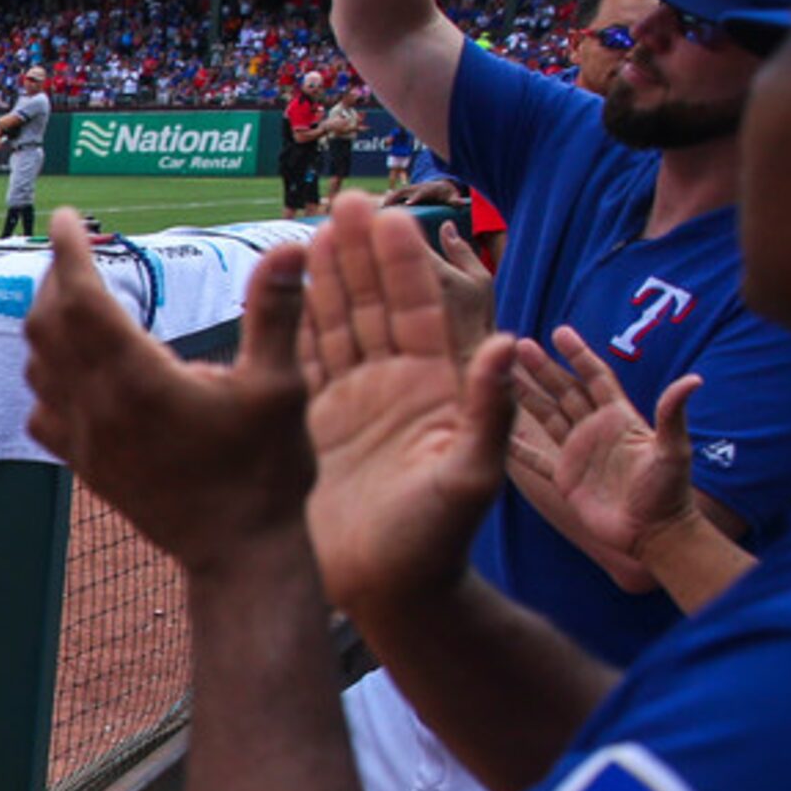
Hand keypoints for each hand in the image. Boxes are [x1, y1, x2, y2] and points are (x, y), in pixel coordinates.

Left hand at [23, 208, 315, 576]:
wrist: (239, 554)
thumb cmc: (267, 473)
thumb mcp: (282, 386)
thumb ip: (277, 312)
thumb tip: (291, 245)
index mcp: (138, 380)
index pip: (80, 298)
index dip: (68, 251)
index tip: (65, 217)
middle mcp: (98, 408)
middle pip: (47, 325)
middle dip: (56, 279)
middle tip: (77, 251)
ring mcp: (85, 442)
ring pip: (38, 366)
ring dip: (48, 324)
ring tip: (76, 299)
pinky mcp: (85, 468)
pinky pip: (42, 411)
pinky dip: (46, 377)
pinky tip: (70, 370)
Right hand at [296, 195, 516, 613]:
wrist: (389, 590)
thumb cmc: (437, 542)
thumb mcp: (473, 477)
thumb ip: (488, 409)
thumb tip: (507, 343)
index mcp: (435, 389)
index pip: (418, 311)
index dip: (404, 264)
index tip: (390, 215)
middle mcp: (395, 386)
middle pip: (376, 305)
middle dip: (362, 253)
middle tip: (346, 200)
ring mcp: (354, 402)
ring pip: (339, 325)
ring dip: (327, 278)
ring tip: (313, 229)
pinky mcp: (318, 424)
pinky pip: (305, 361)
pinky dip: (294, 324)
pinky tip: (284, 290)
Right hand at [380, 177, 463, 210]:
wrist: (438, 186)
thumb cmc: (445, 194)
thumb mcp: (452, 196)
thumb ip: (454, 200)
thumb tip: (460, 204)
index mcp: (427, 189)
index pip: (420, 192)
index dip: (414, 197)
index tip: (409, 204)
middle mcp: (413, 188)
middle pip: (401, 192)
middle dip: (392, 198)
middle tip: (384, 208)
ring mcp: (405, 191)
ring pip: (392, 195)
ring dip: (383, 202)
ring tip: (374, 213)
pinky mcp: (399, 196)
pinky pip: (388, 199)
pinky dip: (380, 205)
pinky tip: (373, 215)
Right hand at [513, 325, 704, 564]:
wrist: (655, 533)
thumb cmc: (669, 492)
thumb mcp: (673, 450)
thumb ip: (673, 415)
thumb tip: (693, 380)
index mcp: (620, 418)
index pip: (596, 378)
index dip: (579, 355)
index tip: (560, 333)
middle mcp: (596, 430)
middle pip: (565, 391)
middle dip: (543, 368)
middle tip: (519, 345)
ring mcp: (578, 453)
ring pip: (547, 416)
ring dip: (526, 396)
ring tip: (502, 375)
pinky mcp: (565, 478)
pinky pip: (536, 459)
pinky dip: (517, 446)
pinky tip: (498, 433)